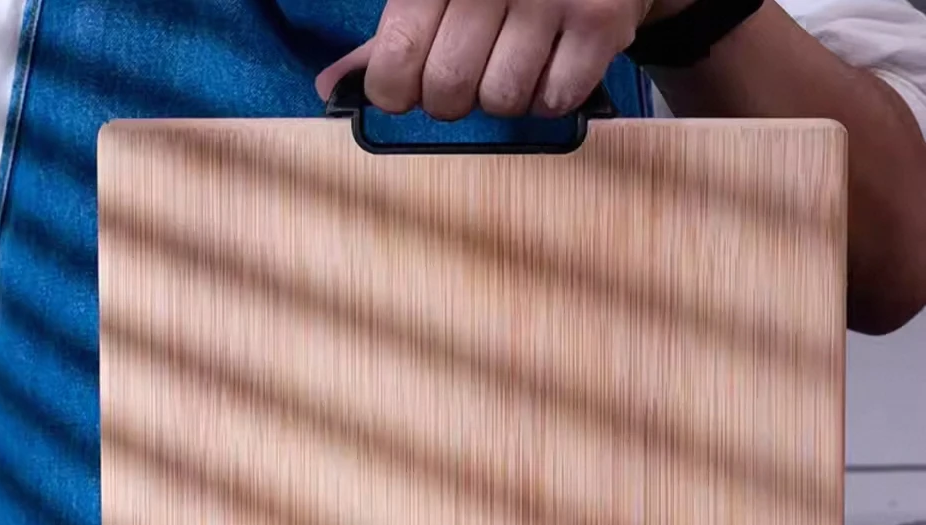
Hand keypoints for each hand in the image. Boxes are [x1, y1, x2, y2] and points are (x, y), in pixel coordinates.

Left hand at [316, 0, 680, 121]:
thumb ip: (389, 40)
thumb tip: (331, 88)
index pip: (395, 60)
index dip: (398, 92)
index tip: (409, 88)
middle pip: (449, 90)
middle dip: (452, 99)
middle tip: (468, 72)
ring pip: (502, 100)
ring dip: (504, 98)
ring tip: (514, 62)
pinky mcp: (597, 19)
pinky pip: (555, 98)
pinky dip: (550, 96)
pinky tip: (550, 63)